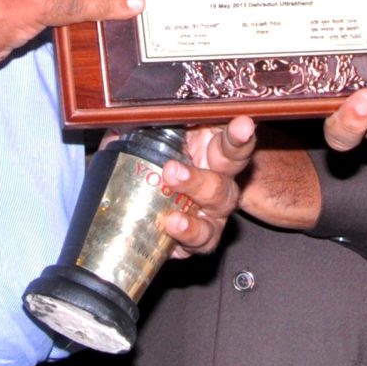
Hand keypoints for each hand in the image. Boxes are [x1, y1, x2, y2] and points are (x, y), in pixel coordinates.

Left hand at [160, 117, 257, 255]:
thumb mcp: (171, 133)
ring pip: (210, 225)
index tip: (242, 124)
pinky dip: (182, 246)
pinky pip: (196, 247)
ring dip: (192, 225)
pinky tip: (169, 242)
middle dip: (197, 182)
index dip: (239, 136)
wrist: (180, 191)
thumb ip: (155, 124)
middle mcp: (221, 188)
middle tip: (171, 171)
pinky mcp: (201, 240)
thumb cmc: (178, 156)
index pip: (232, 144)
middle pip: (219, 188)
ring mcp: (212, 218)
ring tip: (173, 220)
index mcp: (217, 155)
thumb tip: (124, 118)